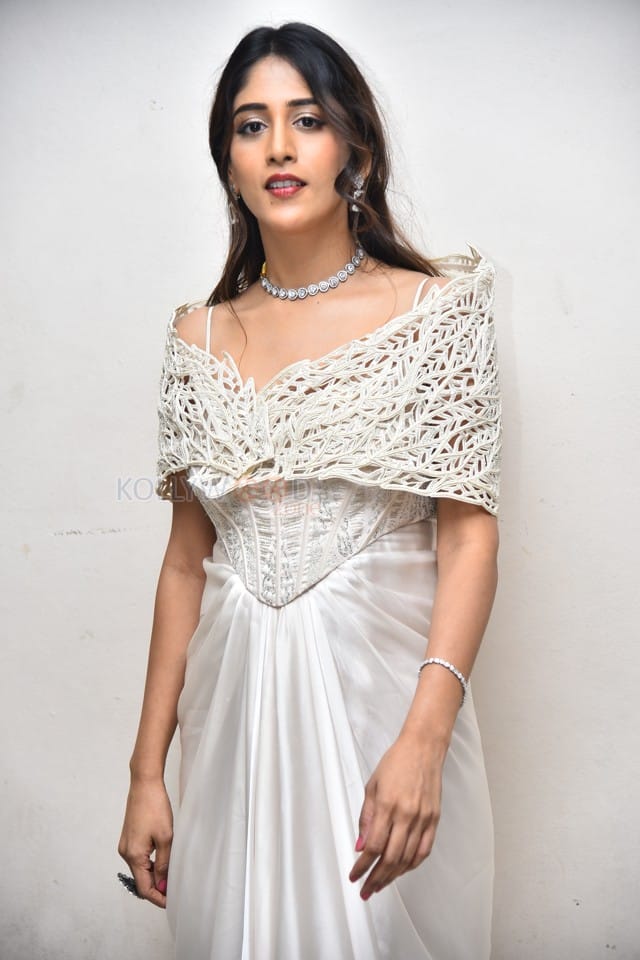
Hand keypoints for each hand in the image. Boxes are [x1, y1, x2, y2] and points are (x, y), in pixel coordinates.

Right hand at [118, 778, 172, 908]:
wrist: (144, 784)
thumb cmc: (155, 808)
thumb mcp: (165, 838)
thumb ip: (164, 864)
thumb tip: (163, 885)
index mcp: (133, 856)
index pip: (144, 888)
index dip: (158, 898)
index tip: (171, 903)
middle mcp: (125, 853)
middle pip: (141, 880)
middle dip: (157, 888)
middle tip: (175, 892)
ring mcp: (126, 845)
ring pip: (140, 869)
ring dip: (154, 876)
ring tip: (171, 878)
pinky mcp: (129, 838)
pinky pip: (139, 859)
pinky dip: (150, 865)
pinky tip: (162, 863)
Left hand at [348, 732, 445, 899]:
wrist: (423, 748)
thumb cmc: (395, 763)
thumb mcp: (372, 786)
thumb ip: (366, 817)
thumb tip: (361, 846)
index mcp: (387, 805)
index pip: (373, 846)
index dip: (362, 866)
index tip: (354, 876)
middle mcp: (406, 815)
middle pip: (390, 858)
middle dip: (376, 878)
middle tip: (366, 891)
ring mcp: (423, 819)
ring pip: (407, 858)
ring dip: (392, 875)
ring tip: (381, 885)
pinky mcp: (434, 819)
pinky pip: (423, 850)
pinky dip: (411, 864)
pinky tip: (401, 870)